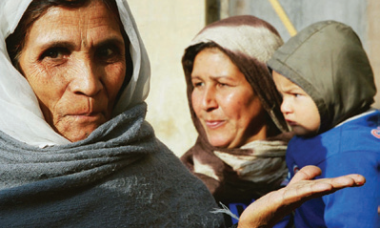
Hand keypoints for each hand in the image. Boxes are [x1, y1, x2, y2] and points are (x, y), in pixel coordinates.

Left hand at [237, 165, 364, 227]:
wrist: (257, 216)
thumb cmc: (277, 204)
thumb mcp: (293, 187)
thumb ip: (304, 177)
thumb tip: (319, 169)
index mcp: (308, 191)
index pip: (327, 184)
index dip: (343, 181)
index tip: (361, 179)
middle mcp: (303, 195)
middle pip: (323, 186)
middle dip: (342, 182)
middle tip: (361, 179)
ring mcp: (292, 197)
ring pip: (312, 189)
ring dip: (327, 185)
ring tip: (344, 182)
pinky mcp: (281, 199)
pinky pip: (296, 193)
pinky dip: (308, 189)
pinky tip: (320, 186)